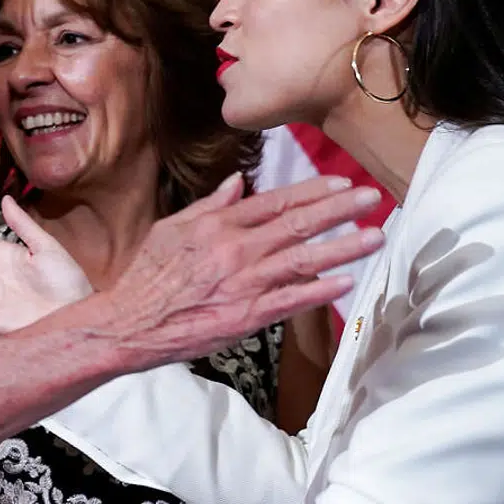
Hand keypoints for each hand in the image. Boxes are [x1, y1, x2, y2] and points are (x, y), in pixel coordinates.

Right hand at [95, 173, 383, 366]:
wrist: (128, 322)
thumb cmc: (146, 276)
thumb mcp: (172, 228)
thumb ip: (209, 205)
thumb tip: (238, 183)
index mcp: (219, 225)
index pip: (275, 201)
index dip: (312, 190)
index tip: (340, 181)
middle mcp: (236, 249)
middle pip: (298, 224)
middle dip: (340, 208)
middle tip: (372, 197)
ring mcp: (244, 283)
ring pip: (304, 259)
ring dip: (343, 247)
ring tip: (375, 236)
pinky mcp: (247, 316)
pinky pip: (291, 301)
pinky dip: (320, 291)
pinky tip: (347, 282)